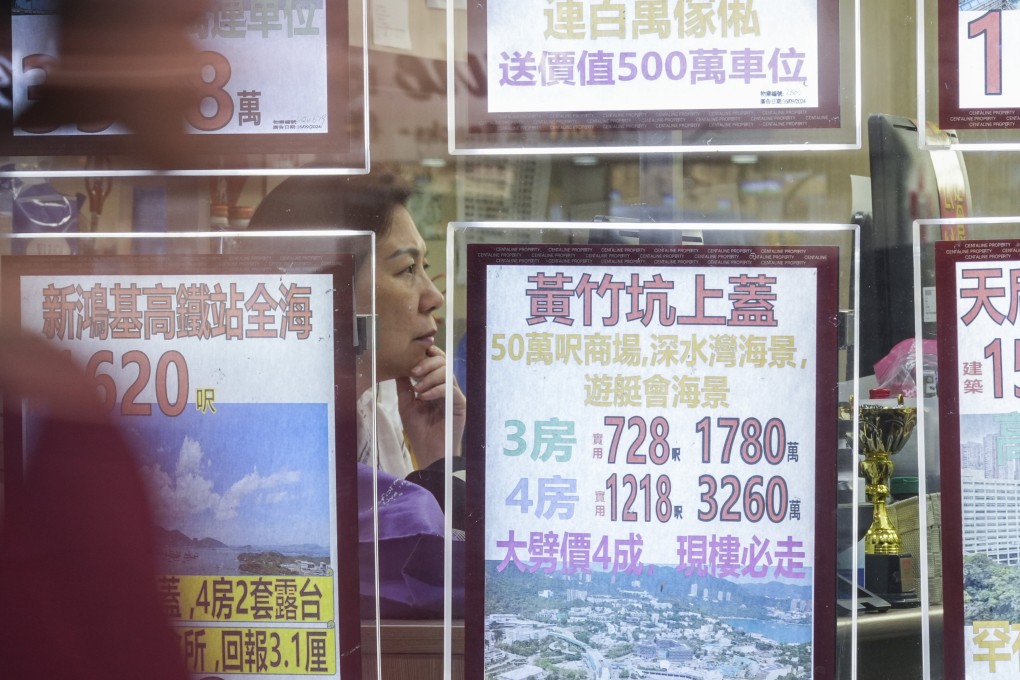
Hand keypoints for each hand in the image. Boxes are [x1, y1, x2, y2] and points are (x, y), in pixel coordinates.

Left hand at [396, 345, 465, 469]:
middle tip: (414, 372)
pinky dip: (436, 390)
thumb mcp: (406, 404)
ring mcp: (454, 395)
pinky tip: (424, 397)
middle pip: (444, 363)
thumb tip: (400, 366)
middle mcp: (447, 388)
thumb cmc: (419, 430)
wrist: (428, 451)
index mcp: (436, 385)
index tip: (417, 352)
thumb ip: (404, 385)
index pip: (437, 362)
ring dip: (430, 377)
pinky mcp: (459, 405)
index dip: (430, 354)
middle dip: (428, 363)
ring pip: (448, 373)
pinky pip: (450, 389)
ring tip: (418, 390)